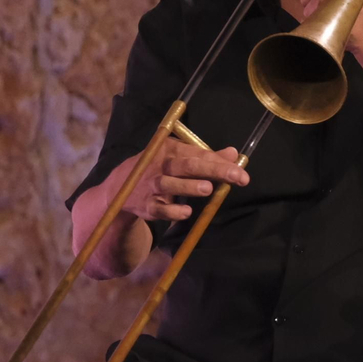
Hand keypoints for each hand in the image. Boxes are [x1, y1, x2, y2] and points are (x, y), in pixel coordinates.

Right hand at [108, 141, 247, 222]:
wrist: (121, 186)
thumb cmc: (159, 168)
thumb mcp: (179, 158)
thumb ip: (206, 157)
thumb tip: (233, 153)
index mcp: (171, 149)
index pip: (199, 154)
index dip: (221, 162)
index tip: (241, 171)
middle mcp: (161, 165)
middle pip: (187, 165)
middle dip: (213, 170)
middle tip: (236, 176)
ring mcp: (152, 185)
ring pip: (170, 184)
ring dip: (189, 186)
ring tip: (208, 188)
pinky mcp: (146, 205)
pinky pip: (159, 208)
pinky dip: (172, 210)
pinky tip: (186, 212)